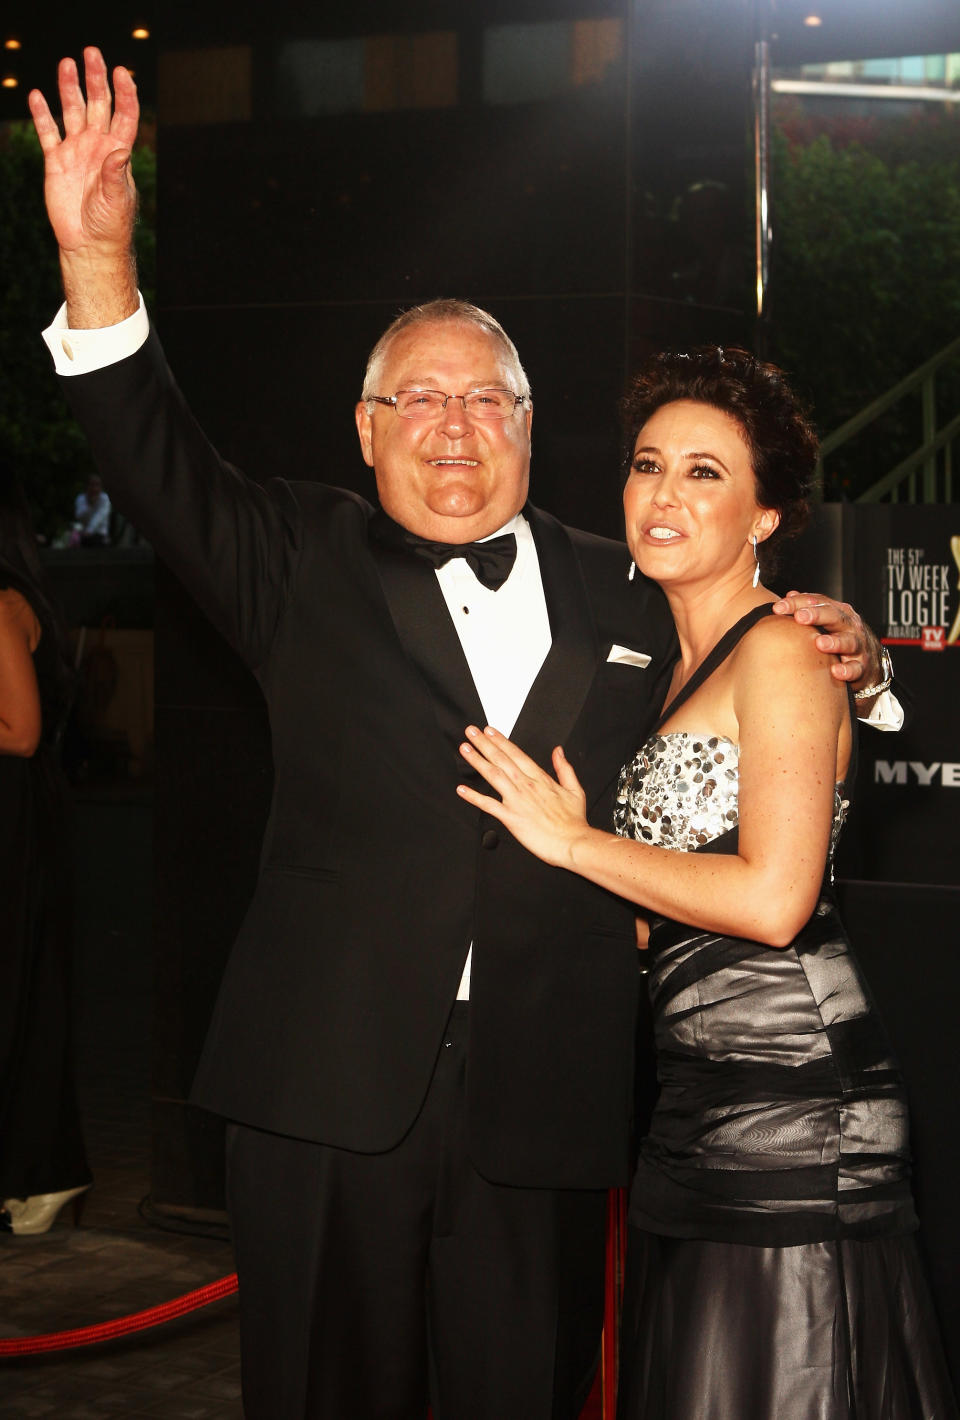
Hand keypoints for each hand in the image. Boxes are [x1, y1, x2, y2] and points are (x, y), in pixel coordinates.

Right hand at [29, 48, 138, 256]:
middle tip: (91, 53)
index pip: (124, 115)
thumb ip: (116, 173)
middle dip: (95, 79)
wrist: (88, 244)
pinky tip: (38, 95)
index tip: (121, 71)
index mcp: (117, 152)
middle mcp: (97, 146)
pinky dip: (42, 114)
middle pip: (97, 105)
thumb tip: (120, 150)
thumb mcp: (117, 200)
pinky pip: (47, 132)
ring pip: (72, 111)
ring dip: (69, 88)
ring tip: (67, 63)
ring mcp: (76, 151)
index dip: (124, 93)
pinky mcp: (56, 161)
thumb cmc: (110, 225)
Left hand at [457, 726, 588, 867]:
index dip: (501, 741)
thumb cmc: (573, 821)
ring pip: (493, 775)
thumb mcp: (574, 789)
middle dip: (484, 744)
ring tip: (465, 749)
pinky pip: (488, 805)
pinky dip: (474, 797)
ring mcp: (517, 801)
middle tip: (471, 732)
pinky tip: (462, 790)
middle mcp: (526, 786)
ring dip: (477, 761)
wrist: (573, 842)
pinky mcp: (511, 818)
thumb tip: (558, 752)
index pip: (516, 754)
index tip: (489, 731)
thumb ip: (564, 768)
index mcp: (540, 779)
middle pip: (501, 759)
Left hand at [772, 590, 879, 690]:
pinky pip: (855, 668)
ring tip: (820, 643)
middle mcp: (849, 626)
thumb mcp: (827, 620)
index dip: (797, 603)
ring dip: (834, 642)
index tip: (778, 608)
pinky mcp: (861, 666)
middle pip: (834, 616)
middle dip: (817, 615)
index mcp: (838, 612)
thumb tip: (790, 595)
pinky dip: (846, 670)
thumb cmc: (841, 636)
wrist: (868, 660)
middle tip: (800, 617)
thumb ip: (809, 608)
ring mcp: (857, 646)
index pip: (817, 602)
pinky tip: (835, 671)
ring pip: (848, 642)